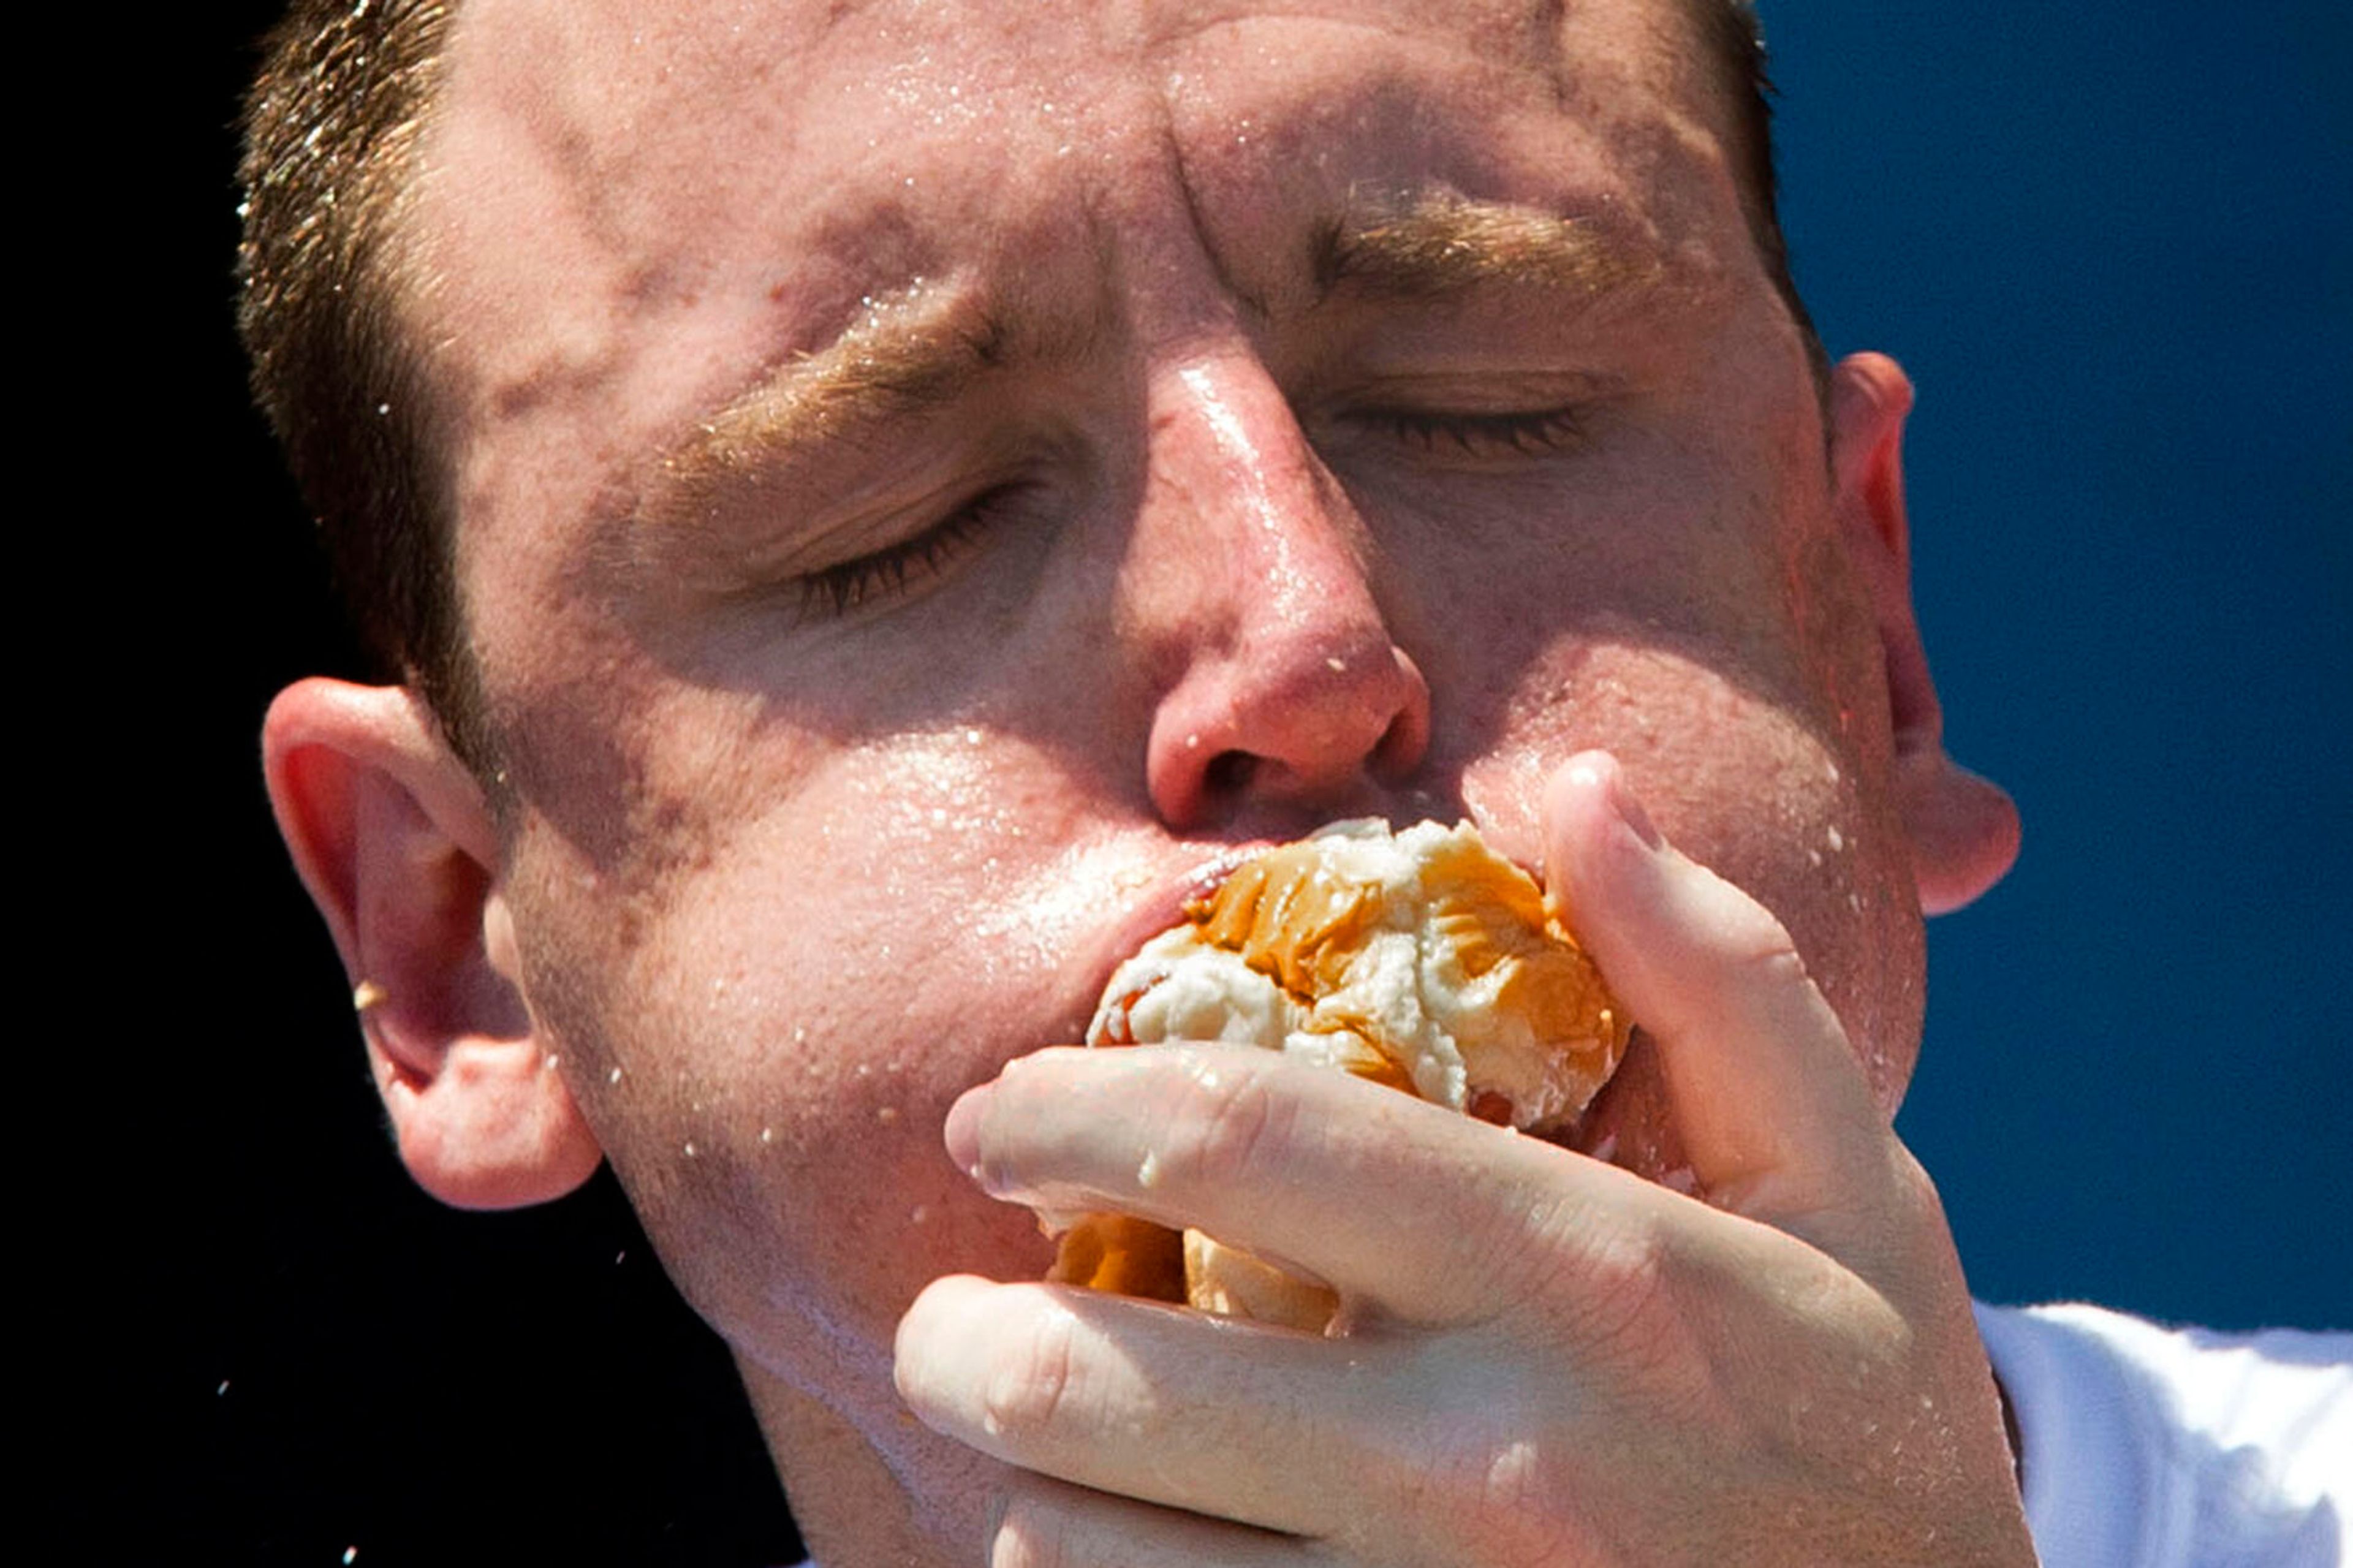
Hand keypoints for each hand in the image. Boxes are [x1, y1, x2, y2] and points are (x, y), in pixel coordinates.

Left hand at [895, 754, 2033, 1564]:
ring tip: (1031, 1456)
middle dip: (965, 1341)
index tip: (993, 1116)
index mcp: (1591, 1279)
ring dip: (1015, 1496)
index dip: (1071, 1108)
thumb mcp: (1849, 1185)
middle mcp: (1493, 1465)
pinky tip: (1110, 1555)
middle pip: (1103, 1386)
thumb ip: (1716, 974)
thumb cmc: (1872, 1426)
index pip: (1247, 1140)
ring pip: (1089, 1563)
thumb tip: (1567, 786)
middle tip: (948, 1317)